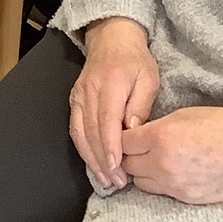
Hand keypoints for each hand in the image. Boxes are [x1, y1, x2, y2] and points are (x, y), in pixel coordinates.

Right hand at [69, 17, 159, 188]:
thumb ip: (140, 105)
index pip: (107, 121)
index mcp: (110, 84)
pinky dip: (82, 147)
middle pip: (91, 131)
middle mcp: (89, 91)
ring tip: (104, 178)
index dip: (111, 147)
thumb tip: (133, 132)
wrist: (111, 39)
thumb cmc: (135, 60)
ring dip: (90, 158)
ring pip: (79, 132)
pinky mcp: (74, 100)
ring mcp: (78, 95)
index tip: (118, 168)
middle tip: (116, 183)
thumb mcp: (148, 79)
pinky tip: (93, 162)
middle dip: (102, 160)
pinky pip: (74, 127)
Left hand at [121, 106, 222, 203]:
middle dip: (128, 155)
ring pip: (140, 182)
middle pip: (127, 164)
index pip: (122, 142)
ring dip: (141, 172)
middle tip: (136, 148)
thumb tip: (139, 135)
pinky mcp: (185, 198)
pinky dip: (159, 183)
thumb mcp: (182, 115)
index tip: (126, 135)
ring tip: (152, 161)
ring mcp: (174, 184)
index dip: (122, 137)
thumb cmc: (221, 127)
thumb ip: (155, 127)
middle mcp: (162, 163)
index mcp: (159, 137)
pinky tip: (169, 172)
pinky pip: (160, 192)